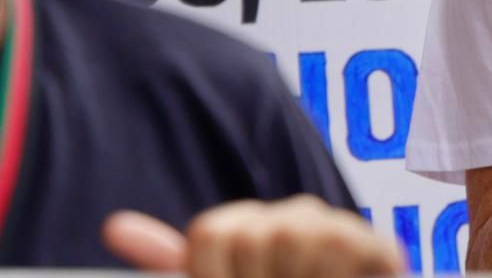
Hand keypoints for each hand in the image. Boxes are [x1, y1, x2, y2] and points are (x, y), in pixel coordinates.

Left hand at [103, 197, 404, 276]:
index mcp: (247, 235)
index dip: (213, 276)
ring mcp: (333, 231)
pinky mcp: (373, 244)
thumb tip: (116, 225)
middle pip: (248, 235)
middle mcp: (289, 220)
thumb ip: (173, 264)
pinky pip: (336, 244)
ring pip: (288, 235)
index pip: (211, 233)